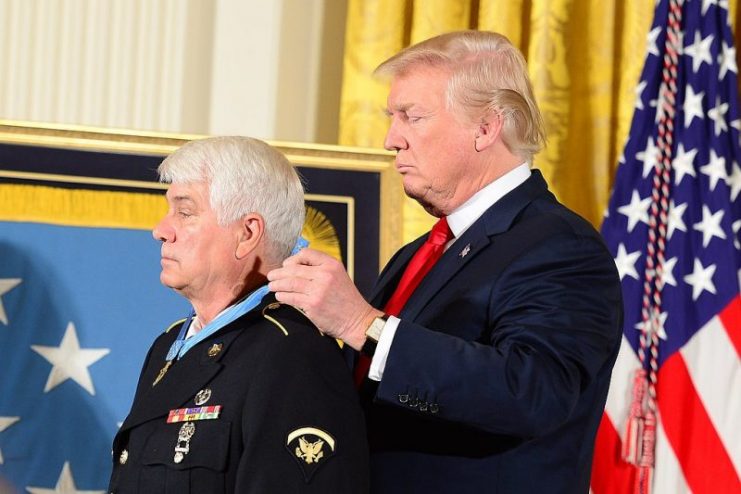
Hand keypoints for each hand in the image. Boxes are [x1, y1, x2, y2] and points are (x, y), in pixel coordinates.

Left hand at [267, 249, 383, 349]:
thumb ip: (321, 269)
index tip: (287, 265)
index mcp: (332, 264)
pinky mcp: (312, 304)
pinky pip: (291, 297)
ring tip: (271, 286)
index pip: (306, 253)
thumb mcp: (338, 276)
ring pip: (289, 283)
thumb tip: (295, 267)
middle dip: (279, 273)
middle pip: (294, 268)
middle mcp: (325, 274)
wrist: (357, 319)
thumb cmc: (346, 299)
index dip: (293, 259)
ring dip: (277, 284)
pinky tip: (280, 296)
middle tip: (271, 276)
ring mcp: (318, 289)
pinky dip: (282, 296)